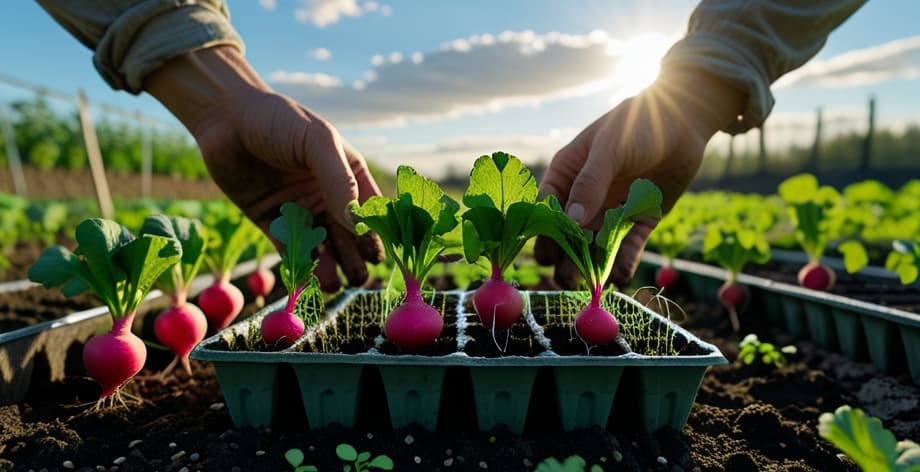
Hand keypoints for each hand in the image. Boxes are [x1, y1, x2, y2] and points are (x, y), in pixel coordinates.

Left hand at [144, 46, 383, 291]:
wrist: (225, 118)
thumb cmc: (278, 121)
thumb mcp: (317, 143)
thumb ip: (339, 181)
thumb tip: (358, 224)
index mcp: (348, 175)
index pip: (372, 211)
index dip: (379, 234)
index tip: (382, 257)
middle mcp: (329, 196)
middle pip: (350, 236)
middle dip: (356, 258)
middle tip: (358, 278)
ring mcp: (302, 211)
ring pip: (323, 248)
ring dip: (330, 268)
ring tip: (332, 284)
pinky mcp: (274, 223)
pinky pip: (291, 250)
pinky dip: (300, 267)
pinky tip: (306, 282)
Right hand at [537, 68, 744, 287]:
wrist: (684, 122)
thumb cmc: (638, 123)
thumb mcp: (609, 147)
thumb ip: (590, 183)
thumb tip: (569, 221)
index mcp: (566, 175)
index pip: (547, 209)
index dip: (543, 233)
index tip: (544, 255)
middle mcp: (585, 197)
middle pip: (569, 235)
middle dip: (566, 258)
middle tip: (566, 280)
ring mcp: (611, 211)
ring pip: (596, 246)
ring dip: (591, 266)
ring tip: (591, 286)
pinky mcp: (638, 221)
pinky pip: (627, 246)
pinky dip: (623, 262)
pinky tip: (619, 277)